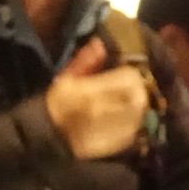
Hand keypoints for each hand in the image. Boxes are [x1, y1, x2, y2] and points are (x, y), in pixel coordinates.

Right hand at [43, 38, 149, 159]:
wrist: (49, 139)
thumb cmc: (57, 107)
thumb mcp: (65, 79)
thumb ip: (84, 62)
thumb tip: (99, 45)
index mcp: (92, 94)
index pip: (129, 78)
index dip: (130, 73)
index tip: (123, 73)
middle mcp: (106, 113)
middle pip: (139, 96)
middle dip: (137, 90)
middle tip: (128, 89)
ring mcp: (113, 131)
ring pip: (139, 113)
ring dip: (137, 106)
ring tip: (126, 103)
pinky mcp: (116, 145)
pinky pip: (134, 130)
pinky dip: (133, 122)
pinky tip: (123, 119)